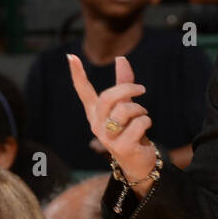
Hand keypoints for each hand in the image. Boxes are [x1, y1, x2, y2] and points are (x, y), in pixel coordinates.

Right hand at [67, 54, 154, 185]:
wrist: (138, 162)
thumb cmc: (131, 131)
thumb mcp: (126, 105)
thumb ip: (124, 83)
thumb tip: (121, 58)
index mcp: (95, 114)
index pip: (84, 92)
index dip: (78, 74)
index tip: (71, 57)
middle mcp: (97, 125)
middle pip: (107, 98)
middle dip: (127, 88)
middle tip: (142, 88)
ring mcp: (107, 138)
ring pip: (124, 111)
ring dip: (139, 109)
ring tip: (143, 114)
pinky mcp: (121, 147)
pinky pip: (137, 124)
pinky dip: (146, 121)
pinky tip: (145, 127)